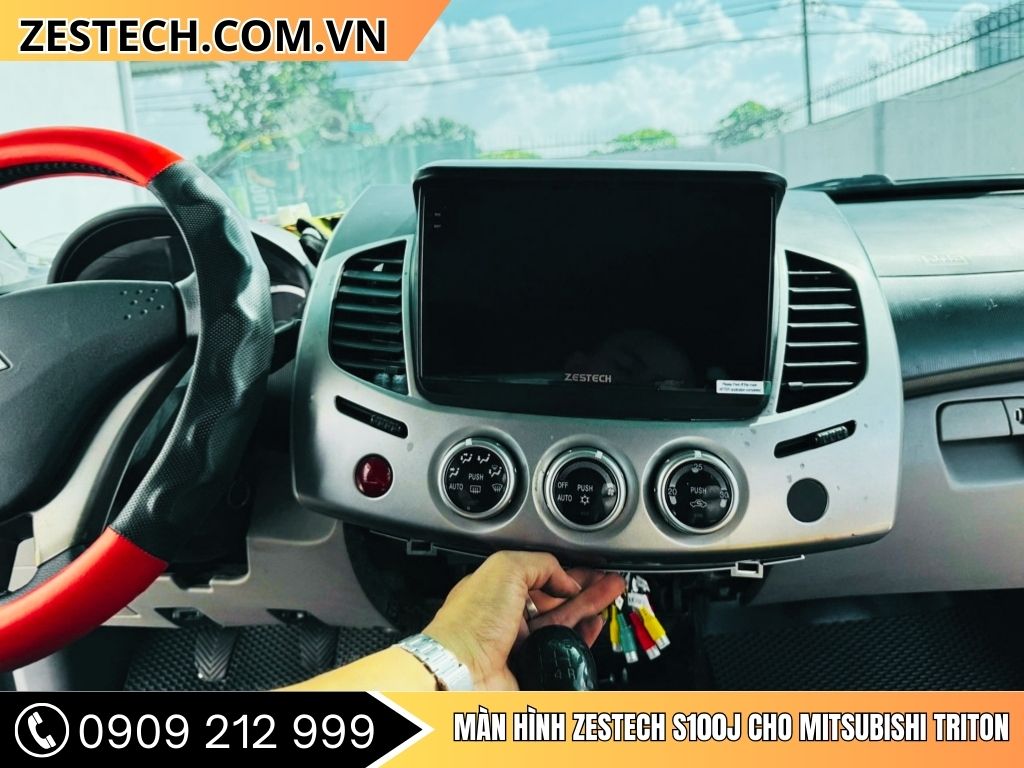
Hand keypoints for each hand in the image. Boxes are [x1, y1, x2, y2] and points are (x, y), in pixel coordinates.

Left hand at [423, 551, 624, 689]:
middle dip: (586, 587)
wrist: (462, 671)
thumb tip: (565, 578)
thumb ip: (540, 564)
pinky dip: (583, 637)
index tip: (589, 568)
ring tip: (611, 594)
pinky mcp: (533, 668)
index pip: (540, 576)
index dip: (566, 570)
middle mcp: (508, 618)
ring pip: (563, 623)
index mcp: (496, 590)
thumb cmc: (469, 623)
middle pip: (556, 599)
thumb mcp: (505, 568)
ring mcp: (521, 645)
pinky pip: (564, 650)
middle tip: (609, 580)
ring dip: (589, 608)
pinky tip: (593, 625)